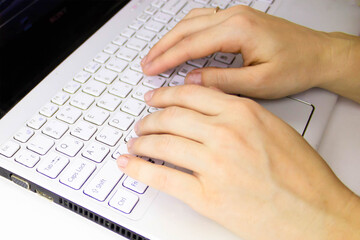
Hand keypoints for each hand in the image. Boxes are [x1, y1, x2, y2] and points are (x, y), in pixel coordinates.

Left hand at [117, 85, 359, 239]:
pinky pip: (163, 177)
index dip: (166, 95)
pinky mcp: (206, 196)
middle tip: (142, 122)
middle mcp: (225, 135)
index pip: (190, 95)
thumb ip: (237, 113)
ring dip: (142, 142)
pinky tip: (130, 164)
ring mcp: (214, 165)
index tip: (154, 97)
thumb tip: (206, 107)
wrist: (314, 211)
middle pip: (171, 118)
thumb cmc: (300, 173)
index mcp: (242, 113)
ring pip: (162, 144)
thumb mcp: (271, 127)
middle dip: (150, 118)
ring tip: (136, 142)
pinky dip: (140, 169)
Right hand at [141, 6, 359, 100]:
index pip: (191, 44)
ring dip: (172, 37)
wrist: (319, 54)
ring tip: (157, 53)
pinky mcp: (239, 19)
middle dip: (163, 47)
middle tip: (147, 63)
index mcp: (238, 30)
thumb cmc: (296, 66)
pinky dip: (186, 31)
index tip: (151, 70)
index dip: (168, 59)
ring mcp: (237, 15)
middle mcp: (235, 16)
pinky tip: (180, 39)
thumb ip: (222, 81)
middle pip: (187, 29)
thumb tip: (193, 81)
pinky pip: (204, 20)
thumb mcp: (258, 82)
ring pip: (193, 22)